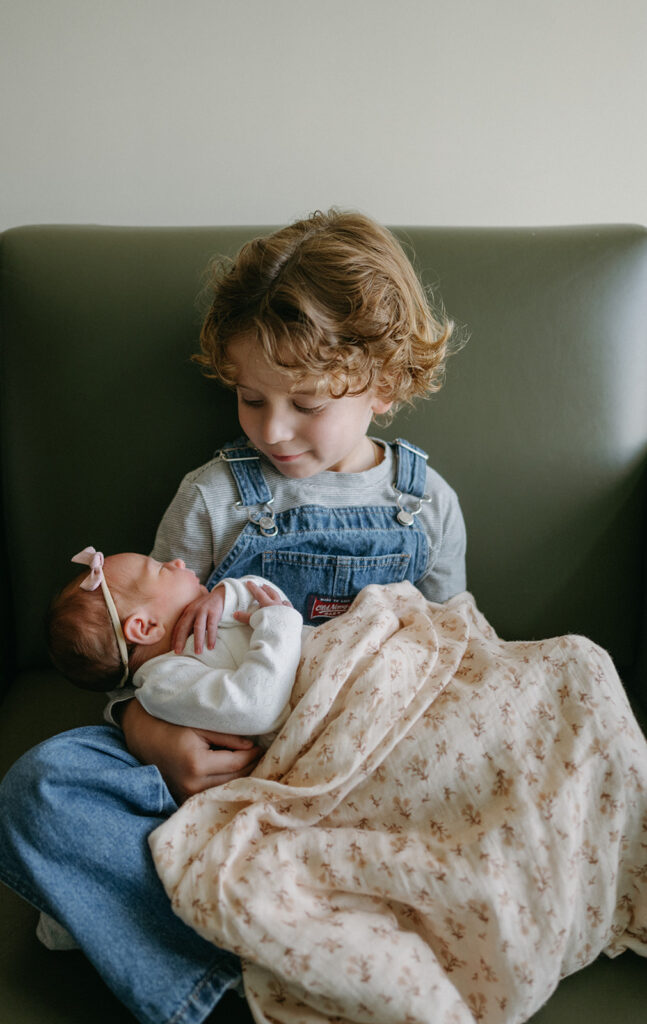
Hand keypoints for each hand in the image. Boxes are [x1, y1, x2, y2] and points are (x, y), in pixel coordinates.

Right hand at [121, 699, 260, 802]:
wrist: (144, 738)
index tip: (262, 746)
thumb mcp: (200, 726)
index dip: (252, 754)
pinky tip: (233, 773)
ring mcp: (187, 795)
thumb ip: (228, 737)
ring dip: (240, 777)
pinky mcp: (185, 800)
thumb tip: (253, 746)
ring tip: (250, 763)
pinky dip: (225, 783)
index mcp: (196, 764)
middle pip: (235, 779)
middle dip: (250, 766)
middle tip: (261, 754)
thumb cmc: (172, 727)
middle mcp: (192, 784)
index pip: (237, 763)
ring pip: (226, 788)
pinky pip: (213, 793)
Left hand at [171, 584, 224, 654]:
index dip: (175, 637)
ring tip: (198, 652)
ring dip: (197, 641)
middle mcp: (193, 610)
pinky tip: (211, 646)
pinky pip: (212, 626)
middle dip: (180, 640)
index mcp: (187, 611)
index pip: (179, 626)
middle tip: (178, 652)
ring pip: (198, 627)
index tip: (172, 649)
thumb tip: (184, 640)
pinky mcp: (214, 612)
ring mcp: (203, 610)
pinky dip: (211, 637)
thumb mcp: (196, 612)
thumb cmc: (207, 607)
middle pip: (184, 626)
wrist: (220, 594)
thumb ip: (190, 622)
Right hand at [233, 580, 292, 624]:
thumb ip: (245, 617)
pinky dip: (286, 606)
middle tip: (263, 585)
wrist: (283, 633)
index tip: (249, 582)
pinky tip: (286, 606)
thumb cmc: (269, 626)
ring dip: (277, 597)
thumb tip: (235, 614)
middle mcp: (278, 604)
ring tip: (275, 595)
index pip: (259, 593)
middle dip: (266, 589)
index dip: (253, 587)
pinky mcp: (292, 616)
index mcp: (268, 604)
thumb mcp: (255, 620)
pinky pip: (290, 608)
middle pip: (272, 594)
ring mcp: (286, 610)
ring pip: (282, 600)